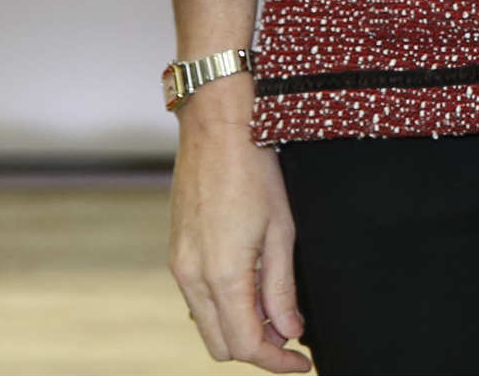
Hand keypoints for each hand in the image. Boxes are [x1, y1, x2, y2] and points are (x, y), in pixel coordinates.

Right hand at [167, 80, 306, 370]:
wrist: (218, 126)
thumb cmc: (256, 170)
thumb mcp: (282, 231)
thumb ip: (282, 288)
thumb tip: (290, 331)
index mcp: (221, 275)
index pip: (246, 344)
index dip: (277, 361)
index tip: (303, 363)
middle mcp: (191, 277)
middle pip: (221, 345)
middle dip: (258, 349)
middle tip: (293, 335)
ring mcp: (178, 265)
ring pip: (206, 325)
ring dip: (240, 328)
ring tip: (278, 309)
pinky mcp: (176, 253)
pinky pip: (197, 300)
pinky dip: (224, 306)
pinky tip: (252, 288)